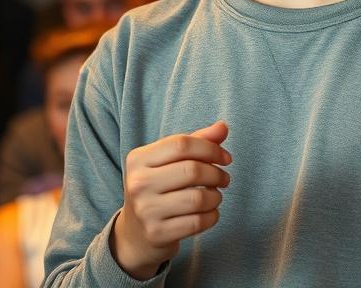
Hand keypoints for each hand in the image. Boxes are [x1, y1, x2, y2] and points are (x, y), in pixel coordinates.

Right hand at [111, 120, 231, 278]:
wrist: (135, 233)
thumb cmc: (158, 188)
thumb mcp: (168, 161)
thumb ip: (196, 141)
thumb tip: (223, 127)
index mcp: (138, 159)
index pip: (182, 144)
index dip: (211, 148)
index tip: (225, 157)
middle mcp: (138, 183)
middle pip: (192, 170)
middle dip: (217, 174)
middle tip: (224, 178)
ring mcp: (146, 210)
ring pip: (198, 198)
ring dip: (216, 196)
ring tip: (215, 196)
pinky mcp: (157, 233)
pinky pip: (197, 222)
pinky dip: (212, 216)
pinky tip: (210, 212)